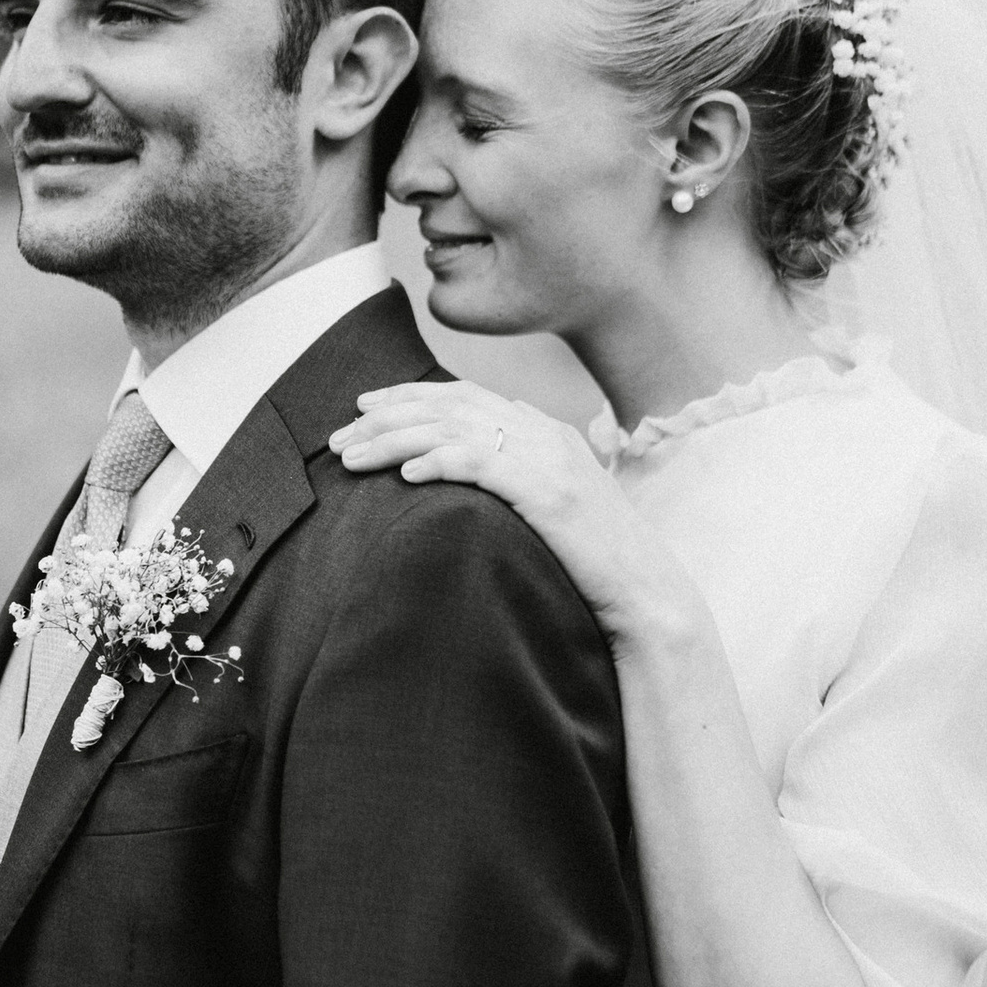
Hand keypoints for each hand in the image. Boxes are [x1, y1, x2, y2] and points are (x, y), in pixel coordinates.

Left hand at [330, 383, 671, 641]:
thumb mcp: (554, 507)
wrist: (646, 591)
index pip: (465, 395)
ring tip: (352, 456)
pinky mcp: (549, 493)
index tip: (364, 405)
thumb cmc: (594, 562)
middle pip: (450, 405)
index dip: (409, 395)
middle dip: (387, 416)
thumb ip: (518, 479)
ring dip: (395, 439)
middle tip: (340, 435)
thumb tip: (467, 474)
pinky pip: (481, 463)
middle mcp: (546, 435)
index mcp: (546, 432)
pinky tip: (404, 476)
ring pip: (455, 428)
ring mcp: (550, 461)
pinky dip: (438, 461)